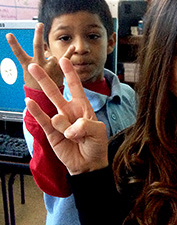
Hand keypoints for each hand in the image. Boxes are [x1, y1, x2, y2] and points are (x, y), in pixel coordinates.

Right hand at [6, 23, 73, 89]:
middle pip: (37, 47)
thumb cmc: (36, 81)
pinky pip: (65, 60)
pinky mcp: (59, 70)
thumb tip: (45, 46)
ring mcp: (49, 67)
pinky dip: (69, 52)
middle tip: (39, 25)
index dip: (13, 44)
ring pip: (52, 55)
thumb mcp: (31, 70)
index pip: (18, 53)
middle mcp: (39, 65)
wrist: (44, 96)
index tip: (9, 35)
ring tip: (49, 70)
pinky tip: (72, 46)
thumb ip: (38, 56)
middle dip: (38, 35)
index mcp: (28, 65)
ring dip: (51, 59)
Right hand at [25, 57, 107, 174]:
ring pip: (50, 107)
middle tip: (33, 66)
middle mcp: (69, 111)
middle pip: (55, 91)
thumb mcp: (98, 131)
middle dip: (45, 78)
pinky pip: (43, 120)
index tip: (64, 60)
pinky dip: (37, 112)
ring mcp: (59, 121)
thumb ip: (84, 125)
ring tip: (72, 136)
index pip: (76, 87)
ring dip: (62, 123)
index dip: (70, 73)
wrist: (89, 164)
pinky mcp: (51, 133)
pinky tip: (30, 102)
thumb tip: (68, 128)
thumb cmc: (96, 145)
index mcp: (83, 107)